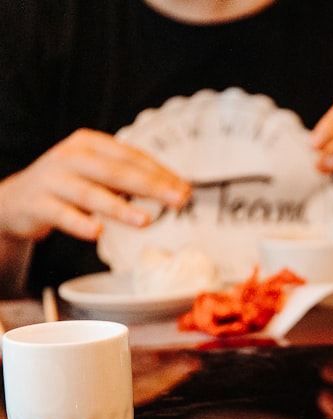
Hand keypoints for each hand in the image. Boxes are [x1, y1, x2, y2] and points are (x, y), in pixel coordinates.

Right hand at [0, 129, 189, 240]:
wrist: (17, 199)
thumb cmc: (70, 185)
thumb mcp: (99, 175)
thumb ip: (132, 180)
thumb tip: (178, 191)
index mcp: (90, 144)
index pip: (132, 157)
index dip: (161, 173)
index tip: (186, 189)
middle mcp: (71, 157)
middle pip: (116, 172)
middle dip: (151, 187)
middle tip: (179, 200)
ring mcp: (52, 179)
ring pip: (90, 193)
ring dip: (119, 208)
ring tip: (145, 221)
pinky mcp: (37, 203)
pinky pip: (61, 214)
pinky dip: (80, 223)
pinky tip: (97, 232)